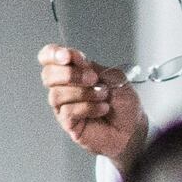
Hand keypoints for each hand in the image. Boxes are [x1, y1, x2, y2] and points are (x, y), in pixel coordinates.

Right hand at [38, 45, 148, 163]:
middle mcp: (65, 88)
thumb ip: (92, 67)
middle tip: (92, 78)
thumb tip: (73, 58)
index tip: (67, 56)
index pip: (49, 57)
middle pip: (48, 75)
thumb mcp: (112, 76)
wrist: (133, 127)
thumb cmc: (123, 103)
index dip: (52, 54)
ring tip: (103, 96)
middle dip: (70, 74)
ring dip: (83, 93)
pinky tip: (101, 108)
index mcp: (74, 71)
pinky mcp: (68, 123)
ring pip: (57, 94)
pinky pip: (68, 111)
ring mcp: (64, 107)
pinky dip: (88, 107)